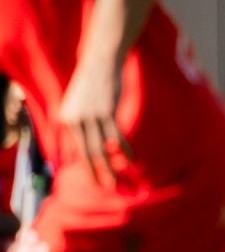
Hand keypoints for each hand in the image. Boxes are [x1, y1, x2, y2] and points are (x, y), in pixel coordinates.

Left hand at [56, 58, 129, 184]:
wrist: (99, 62)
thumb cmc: (91, 85)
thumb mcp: (78, 104)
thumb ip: (79, 124)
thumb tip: (88, 144)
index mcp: (65, 119)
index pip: (76, 149)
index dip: (87, 166)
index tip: (96, 179)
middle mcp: (74, 120)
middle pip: (87, 153)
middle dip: (96, 173)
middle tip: (105, 188)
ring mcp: (91, 116)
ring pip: (100, 148)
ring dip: (110, 168)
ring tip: (116, 182)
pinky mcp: (107, 112)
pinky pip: (116, 136)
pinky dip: (125, 149)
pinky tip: (132, 160)